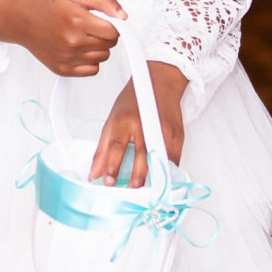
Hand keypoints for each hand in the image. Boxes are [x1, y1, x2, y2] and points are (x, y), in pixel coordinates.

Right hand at [0, 0, 126, 76]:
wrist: (21, 18)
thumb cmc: (48, 6)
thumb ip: (105, 2)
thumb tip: (123, 17)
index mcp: (78, 21)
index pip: (114, 32)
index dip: (113, 25)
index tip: (103, 21)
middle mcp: (72, 42)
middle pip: (109, 45)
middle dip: (104, 35)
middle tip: (89, 26)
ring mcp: (67, 57)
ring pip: (103, 57)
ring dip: (98, 48)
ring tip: (82, 36)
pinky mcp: (62, 69)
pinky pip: (93, 70)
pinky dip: (90, 61)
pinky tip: (79, 49)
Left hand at [92, 60, 188, 186]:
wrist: (159, 82)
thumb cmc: (134, 100)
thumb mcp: (112, 120)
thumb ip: (102, 148)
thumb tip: (94, 173)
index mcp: (124, 121)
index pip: (116, 147)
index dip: (111, 166)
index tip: (108, 181)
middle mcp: (143, 125)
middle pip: (141, 155)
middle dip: (136, 176)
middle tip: (130, 189)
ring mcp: (162, 130)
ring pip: (160, 159)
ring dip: (154, 176)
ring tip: (146, 187)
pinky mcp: (176, 134)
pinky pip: (173, 157)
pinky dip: (167, 169)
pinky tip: (161, 176)